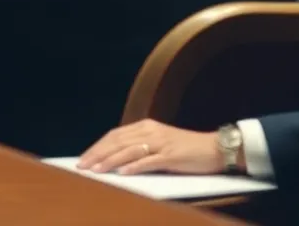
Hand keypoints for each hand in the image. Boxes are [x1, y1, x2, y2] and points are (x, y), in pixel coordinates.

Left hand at [78, 119, 223, 174]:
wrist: (216, 148)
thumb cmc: (186, 148)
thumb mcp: (159, 142)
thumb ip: (140, 146)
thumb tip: (117, 158)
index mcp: (145, 126)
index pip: (114, 135)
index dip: (98, 146)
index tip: (84, 157)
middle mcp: (150, 131)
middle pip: (117, 142)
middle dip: (98, 154)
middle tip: (82, 165)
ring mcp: (161, 143)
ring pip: (129, 151)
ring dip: (110, 161)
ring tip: (96, 170)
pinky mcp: (172, 156)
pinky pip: (149, 161)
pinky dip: (134, 167)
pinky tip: (123, 173)